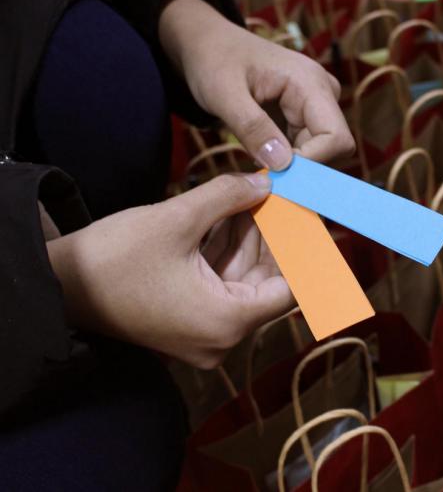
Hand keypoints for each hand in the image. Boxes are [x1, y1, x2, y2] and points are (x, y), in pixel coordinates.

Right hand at [47, 173, 293, 368]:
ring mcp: (204, 331)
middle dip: (274, 238)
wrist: (57, 287)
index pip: (287, 289)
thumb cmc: (112, 260)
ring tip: (260, 198)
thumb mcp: (176, 219)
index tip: (309, 219)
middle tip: (284, 199)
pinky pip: (220, 284)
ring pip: (242, 279)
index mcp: (226, 322)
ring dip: (249, 240)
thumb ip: (227, 197)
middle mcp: (221, 336)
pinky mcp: (188, 320)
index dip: (301, 251)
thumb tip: (265, 181)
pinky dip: (227, 252)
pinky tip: (235, 214)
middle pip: (265, 282)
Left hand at [159, 0, 354, 169]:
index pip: (336, 137)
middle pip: (333, 149)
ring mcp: (316, 107)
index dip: (313, 163)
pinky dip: (287, 162)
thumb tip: (282, 165)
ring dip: (293, 167)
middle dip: (302, 168)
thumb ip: (252, 127)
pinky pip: (307, 151)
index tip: (277, 176)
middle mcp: (322, 94)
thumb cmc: (214, 60)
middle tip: (263, 177)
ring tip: (258, 164)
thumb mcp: (223, 94)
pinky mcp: (305, 118)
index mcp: (310, 82)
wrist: (209, 45)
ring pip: (321, 154)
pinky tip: (262, 158)